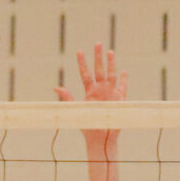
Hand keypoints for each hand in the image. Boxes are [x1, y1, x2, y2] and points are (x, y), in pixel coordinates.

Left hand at [56, 44, 125, 159]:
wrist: (100, 137)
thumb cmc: (87, 124)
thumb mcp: (75, 109)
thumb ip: (67, 97)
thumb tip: (55, 88)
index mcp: (89, 91)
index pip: (85, 74)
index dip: (82, 63)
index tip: (79, 51)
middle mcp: (100, 90)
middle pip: (99, 70)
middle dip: (98, 57)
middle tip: (98, 43)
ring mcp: (110, 94)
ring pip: (111, 75)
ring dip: (111, 64)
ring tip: (110, 51)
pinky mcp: (119, 100)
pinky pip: (123, 88)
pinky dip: (124, 80)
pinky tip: (124, 71)